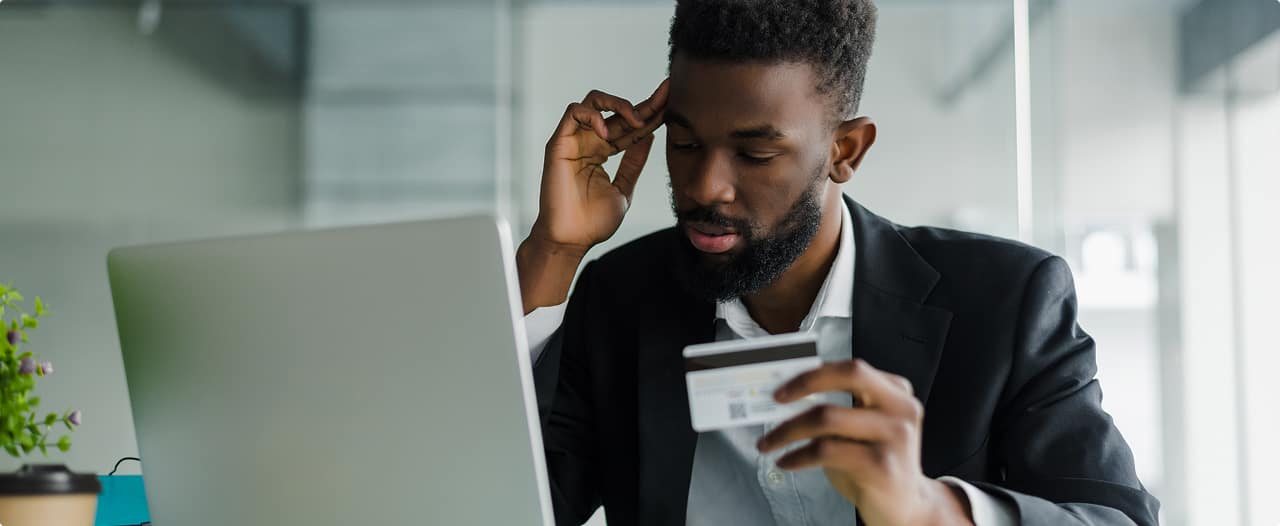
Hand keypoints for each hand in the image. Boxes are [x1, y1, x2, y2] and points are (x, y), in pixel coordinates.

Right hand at [532, 80, 669, 251]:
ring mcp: (573, 140)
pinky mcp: (559, 143)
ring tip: (638, 121)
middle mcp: (589, 142)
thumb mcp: (624, 188)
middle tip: (667, 95)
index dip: (652, 115)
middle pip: (618, 111)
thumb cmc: (592, 222)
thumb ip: (634, 163)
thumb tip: (649, 137)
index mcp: (603, 152)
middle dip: (646, 103)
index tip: (673, 105)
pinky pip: (573, 112)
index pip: (630, 126)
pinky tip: (608, 134)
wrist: (570, 240)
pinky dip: (592, 116)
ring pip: (593, 101)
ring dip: (619, 104)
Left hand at [756, 359, 972, 525]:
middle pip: (850, 375)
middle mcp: (901, 409)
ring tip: (769, 442)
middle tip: (776, 398)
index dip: (814, 372)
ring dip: (788, 430)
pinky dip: (797, 455)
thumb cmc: (874, 466)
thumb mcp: (859, 431)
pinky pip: (825, 451)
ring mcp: (895, 436)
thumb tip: (787, 396)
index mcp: (896, 393)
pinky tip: (786, 461)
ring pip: (828, 416)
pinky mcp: (882, 465)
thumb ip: (837, 409)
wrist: (905, 508)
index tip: (784, 384)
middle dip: (806, 382)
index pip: (852, 368)